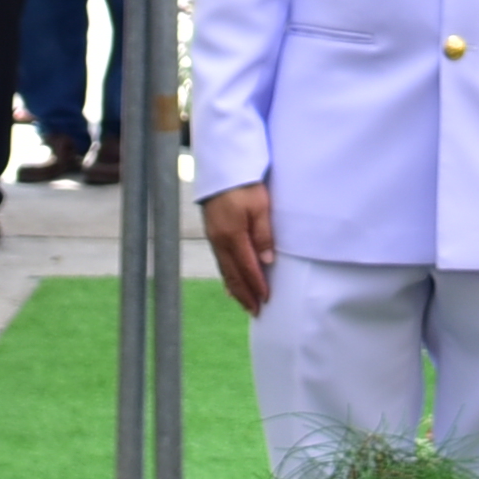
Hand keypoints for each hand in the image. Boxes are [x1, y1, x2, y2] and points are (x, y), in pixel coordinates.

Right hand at [200, 181, 275, 313]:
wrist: (222, 166)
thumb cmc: (245, 184)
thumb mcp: (260, 206)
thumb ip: (263, 235)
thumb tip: (267, 263)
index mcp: (233, 235)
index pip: (247, 268)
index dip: (257, 285)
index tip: (266, 300)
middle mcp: (220, 240)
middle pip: (233, 275)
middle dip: (245, 294)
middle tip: (255, 311)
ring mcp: (213, 237)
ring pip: (225, 270)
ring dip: (235, 288)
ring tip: (245, 303)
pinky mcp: (212, 232)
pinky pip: (219, 261)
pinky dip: (227, 275)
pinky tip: (230, 283)